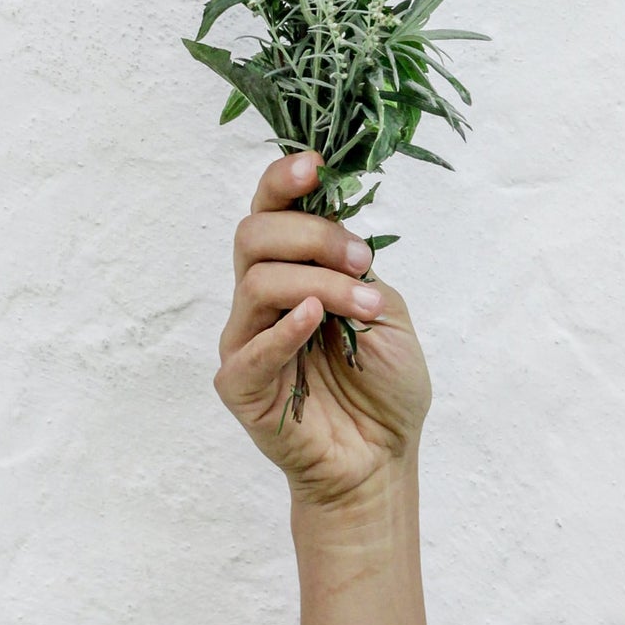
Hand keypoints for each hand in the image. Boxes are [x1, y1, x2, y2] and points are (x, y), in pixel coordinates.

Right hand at [214, 150, 432, 511]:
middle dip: (313, 235)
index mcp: (293, 270)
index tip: (316, 166)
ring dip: (320, 284)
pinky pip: (251, 348)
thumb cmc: (383, 385)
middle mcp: (260, 298)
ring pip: (258, 281)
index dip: (283, 180)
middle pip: (254, 235)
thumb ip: (354, 267)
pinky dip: (284, 329)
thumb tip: (335, 223)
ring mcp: (245, 340)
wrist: (382, 459)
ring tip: (365, 307)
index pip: (269, 210)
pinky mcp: (239, 385)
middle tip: (361, 260)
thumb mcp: (384, 308)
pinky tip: (314, 320)